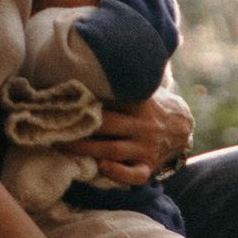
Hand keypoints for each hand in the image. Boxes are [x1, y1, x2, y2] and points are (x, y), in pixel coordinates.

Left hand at [62, 87, 193, 184]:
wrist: (184, 127)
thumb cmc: (154, 104)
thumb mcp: (146, 88)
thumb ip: (126, 82)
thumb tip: (96, 63)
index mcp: (142, 104)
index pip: (113, 100)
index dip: (87, 100)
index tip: (63, 100)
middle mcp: (144, 126)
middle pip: (107, 125)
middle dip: (78, 126)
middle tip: (53, 125)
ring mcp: (147, 147)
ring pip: (112, 150)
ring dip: (85, 149)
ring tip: (61, 146)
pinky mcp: (149, 166)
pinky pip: (134, 175)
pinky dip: (118, 173)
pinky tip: (101, 166)